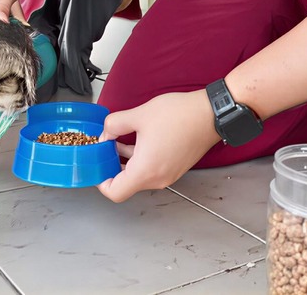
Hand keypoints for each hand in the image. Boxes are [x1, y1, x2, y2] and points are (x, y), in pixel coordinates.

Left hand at [96, 90, 221, 201]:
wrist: (210, 114)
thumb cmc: (180, 116)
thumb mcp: (139, 115)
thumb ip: (114, 125)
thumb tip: (105, 134)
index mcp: (146, 170)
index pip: (115, 192)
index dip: (101, 182)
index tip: (96, 166)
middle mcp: (158, 179)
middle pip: (126, 185)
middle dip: (111, 167)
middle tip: (103, 150)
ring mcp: (168, 175)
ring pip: (139, 177)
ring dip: (126, 162)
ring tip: (117, 141)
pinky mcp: (175, 168)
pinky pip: (151, 171)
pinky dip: (139, 160)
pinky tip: (136, 140)